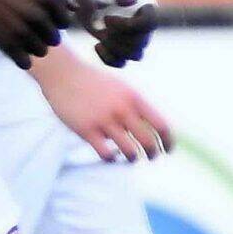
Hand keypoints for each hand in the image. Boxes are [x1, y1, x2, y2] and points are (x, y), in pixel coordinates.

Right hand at [0, 0, 72, 66]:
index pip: (64, 20)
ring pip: (41, 50)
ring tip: (27, 43)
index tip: (50, 22)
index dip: (58, 22)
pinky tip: (20, 56)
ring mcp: (21, 29)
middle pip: (54, 38)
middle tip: (37, 33)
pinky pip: (23, 60)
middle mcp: (37, 13)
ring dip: (36, 48)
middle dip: (47, 36)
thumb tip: (72, 6)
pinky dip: (24, 61)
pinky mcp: (5, 41)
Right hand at [34, 52, 172, 162]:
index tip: (167, 150)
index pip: (161, 125)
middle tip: (151, 157)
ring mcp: (104, 120)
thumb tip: (151, 125)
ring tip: (131, 157)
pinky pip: (106, 153)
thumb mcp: (121, 88)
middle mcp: (122, 110)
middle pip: (148, 141)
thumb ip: (136, 105)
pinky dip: (112, 158)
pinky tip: (110, 154)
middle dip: (153, 154)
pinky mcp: (86, 130)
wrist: (64, 74)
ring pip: (129, 151)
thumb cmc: (94, 82)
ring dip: (134, 158)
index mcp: (134, 98)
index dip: (168, 141)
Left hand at [91, 0, 157, 67]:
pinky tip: (97, 45)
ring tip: (101, 36)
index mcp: (146, 7)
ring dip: (114, 49)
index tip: (107, 18)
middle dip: (116, 37)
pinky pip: (121, 63)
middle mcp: (145, 26)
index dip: (126, 26)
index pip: (149, 24)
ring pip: (135, 55)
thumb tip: (129, 0)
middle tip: (101, 25)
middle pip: (141, 42)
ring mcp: (135, 39)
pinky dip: (108, 58)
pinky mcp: (121, 49)